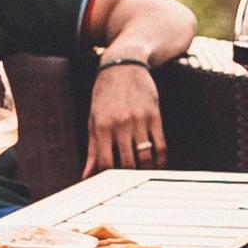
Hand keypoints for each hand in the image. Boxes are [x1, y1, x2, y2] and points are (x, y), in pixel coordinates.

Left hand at [82, 59, 166, 173]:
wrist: (124, 65)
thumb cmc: (105, 93)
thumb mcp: (94, 119)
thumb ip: (92, 148)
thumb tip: (86, 174)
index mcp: (102, 126)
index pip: (105, 162)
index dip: (108, 177)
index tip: (111, 182)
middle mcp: (121, 124)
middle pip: (127, 163)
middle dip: (128, 176)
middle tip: (129, 181)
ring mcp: (139, 120)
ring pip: (146, 156)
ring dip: (145, 170)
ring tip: (143, 173)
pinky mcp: (155, 115)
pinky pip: (161, 145)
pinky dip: (160, 159)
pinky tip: (157, 163)